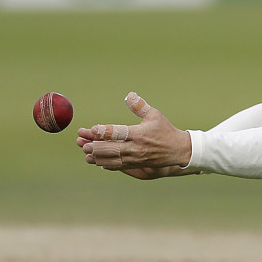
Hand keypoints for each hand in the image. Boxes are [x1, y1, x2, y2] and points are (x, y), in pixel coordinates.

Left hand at [77, 92, 194, 178]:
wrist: (178, 150)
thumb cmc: (165, 130)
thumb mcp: (154, 115)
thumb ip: (140, 106)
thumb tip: (129, 95)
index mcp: (139, 133)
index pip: (118, 132)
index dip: (104, 131)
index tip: (92, 129)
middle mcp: (136, 147)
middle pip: (111, 148)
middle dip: (95, 146)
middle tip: (82, 144)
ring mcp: (136, 158)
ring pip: (112, 159)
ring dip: (98, 157)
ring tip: (86, 153)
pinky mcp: (136, 165)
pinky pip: (118, 166)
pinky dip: (106, 164)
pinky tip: (98, 161)